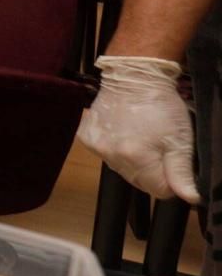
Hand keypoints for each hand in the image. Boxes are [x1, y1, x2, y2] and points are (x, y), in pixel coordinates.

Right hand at [81, 56, 198, 202]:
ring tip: (140, 137)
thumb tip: (189, 198)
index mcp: (137, 158)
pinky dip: (115, 149)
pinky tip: (122, 133)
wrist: (132, 77)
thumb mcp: (181, 140)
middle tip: (159, 146)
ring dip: (133, 161)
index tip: (173, 161)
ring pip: (122, 170)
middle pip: (139, 182)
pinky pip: (105, 156)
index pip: (159, 191)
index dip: (171, 180)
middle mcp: (112, 157)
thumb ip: (182, 172)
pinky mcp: (87, 138)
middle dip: (152, 171)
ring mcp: (97, 148)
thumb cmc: (161, 105)